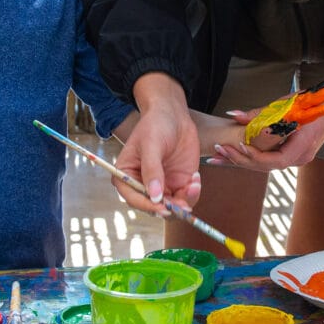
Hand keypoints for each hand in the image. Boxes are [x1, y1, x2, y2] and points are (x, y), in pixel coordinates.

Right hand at [114, 74, 202, 214]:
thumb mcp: (151, 144)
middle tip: (183, 205)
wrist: (174, 115)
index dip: (147, 205)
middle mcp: (143, 185)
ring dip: (184, 202)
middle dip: (169, 208)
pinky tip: (196, 178)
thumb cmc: (155, 125)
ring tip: (193, 185)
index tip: (162, 206)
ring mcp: (162, 186)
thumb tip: (154, 195)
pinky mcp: (178, 184)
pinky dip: (193, 193)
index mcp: (127, 176)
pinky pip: (186, 197)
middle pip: (154, 207)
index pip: (134, 198)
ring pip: (172, 206)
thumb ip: (152, 170)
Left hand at [211, 84, 323, 171]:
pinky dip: (251, 156)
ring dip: (242, 160)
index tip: (238, 146)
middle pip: (267, 167)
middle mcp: (300, 157)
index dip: (255, 156)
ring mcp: (297, 158)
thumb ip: (260, 113)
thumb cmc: (314, 102)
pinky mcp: (291, 154)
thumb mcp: (286, 104)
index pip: (276, 161)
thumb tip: (235, 115)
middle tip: (217, 153)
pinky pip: (268, 159)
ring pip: (265, 165)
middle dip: (240, 160)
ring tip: (217, 157)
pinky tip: (233, 154)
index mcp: (304, 146)